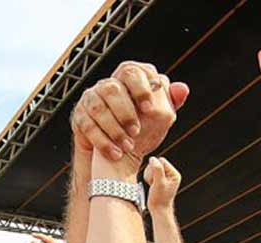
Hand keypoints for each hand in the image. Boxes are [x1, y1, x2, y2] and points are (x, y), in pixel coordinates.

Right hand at [72, 61, 188, 163]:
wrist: (116, 148)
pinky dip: (102, 142)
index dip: (140, 89)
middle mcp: (107, 85)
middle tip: (136, 131)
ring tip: (127, 145)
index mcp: (128, 78)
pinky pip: (87, 127)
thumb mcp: (158, 114)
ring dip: (114, 129)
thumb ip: (171, 101)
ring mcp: (90, 99)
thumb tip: (182, 90)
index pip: (132, 71)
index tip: (148, 108)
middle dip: (125, 112)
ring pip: (98, 109)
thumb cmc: (139, 126)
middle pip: (112, 89)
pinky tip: (115, 152)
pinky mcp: (79, 116)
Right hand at [144, 156, 181, 214]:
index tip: (155, 179)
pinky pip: (150, 173)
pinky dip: (148, 178)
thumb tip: (153, 159)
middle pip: (156, 164)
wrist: (158, 209)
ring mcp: (164, 177)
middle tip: (153, 183)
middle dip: (151, 173)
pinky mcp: (159, 179)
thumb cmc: (160, 199)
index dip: (155, 168)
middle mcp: (171, 174)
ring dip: (149, 176)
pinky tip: (151, 185)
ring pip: (151, 168)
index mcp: (174, 174)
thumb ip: (157, 170)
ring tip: (152, 185)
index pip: (162, 161)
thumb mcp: (159, 183)